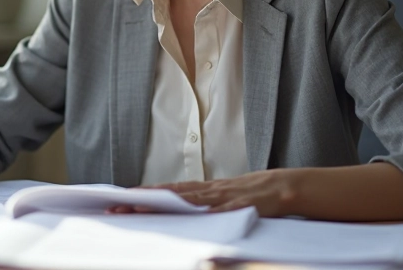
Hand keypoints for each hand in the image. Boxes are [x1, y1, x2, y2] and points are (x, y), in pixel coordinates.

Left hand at [111, 169, 299, 216]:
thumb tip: (181, 209)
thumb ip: (202, 203)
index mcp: (204, 189)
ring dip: (164, 203)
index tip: (122, 198)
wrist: (283, 186)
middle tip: (119, 205)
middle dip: (144, 200)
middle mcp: (209, 190)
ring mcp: (223, 196)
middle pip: (171, 194)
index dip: (146, 195)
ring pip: (189, 199)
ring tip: (141, 206)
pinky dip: (208, 212)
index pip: (169, 191)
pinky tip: (194, 216)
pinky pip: (222, 210)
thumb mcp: (222, 198)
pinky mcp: (241, 204)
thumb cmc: (251, 195)